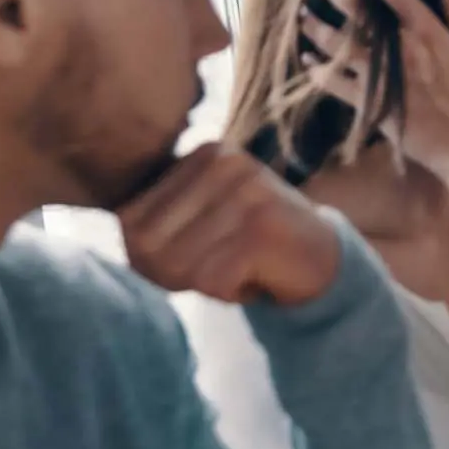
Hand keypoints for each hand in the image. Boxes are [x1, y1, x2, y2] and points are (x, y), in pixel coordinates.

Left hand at [118, 146, 342, 305]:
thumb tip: (123, 239)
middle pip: (149, 243)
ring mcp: (247, 194)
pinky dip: (231, 294)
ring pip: (179, 265)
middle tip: (208, 276)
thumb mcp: (207, 213)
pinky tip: (256, 280)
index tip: (187, 261)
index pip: (131, 218)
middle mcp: (225, 164)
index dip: (146, 257)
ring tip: (236, 272)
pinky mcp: (264, 229)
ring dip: (204, 285)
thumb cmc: (253, 243)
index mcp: (204, 154)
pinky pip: (214, 281)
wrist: (325, 259)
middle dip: (170, 275)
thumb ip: (162, 217)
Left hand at [305, 0, 448, 182]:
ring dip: (315, 27)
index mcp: (425, 29)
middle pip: (353, 8)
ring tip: (303, 15)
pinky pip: (333, 82)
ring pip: (337, 44)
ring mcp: (383, 77)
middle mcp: (400, 49)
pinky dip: (317, 69)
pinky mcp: (371, 103)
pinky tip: (309, 59)